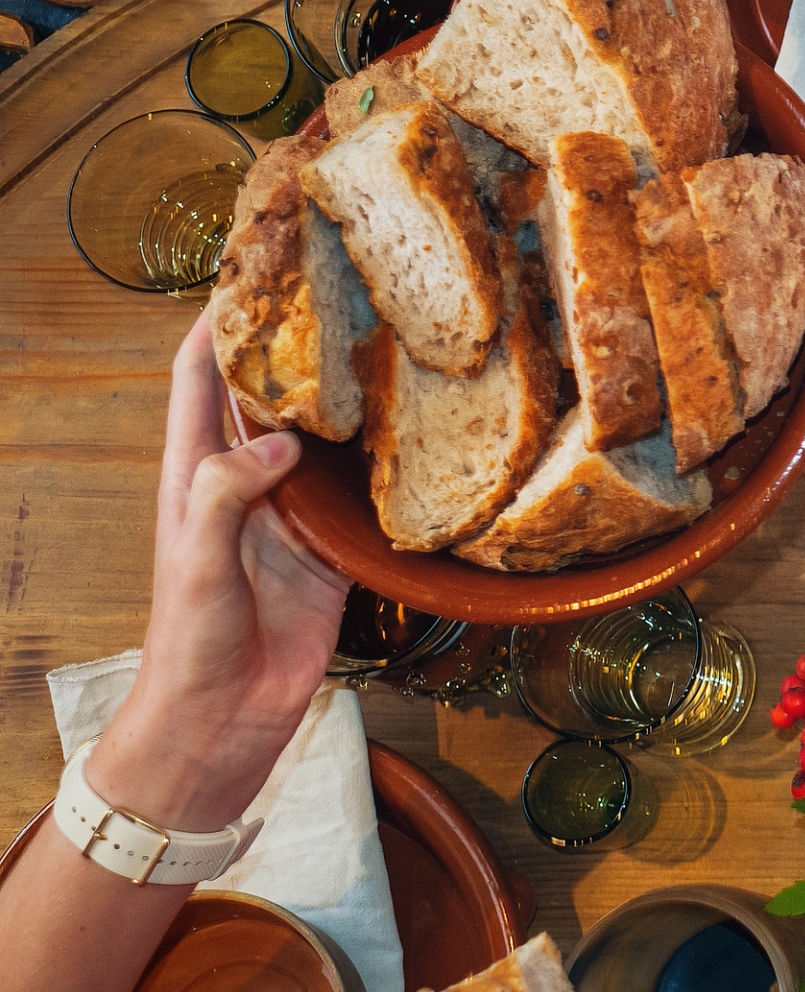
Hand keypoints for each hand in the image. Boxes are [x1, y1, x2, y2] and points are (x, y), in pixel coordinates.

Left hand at [82, 314, 347, 832]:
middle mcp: (244, 481)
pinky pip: (365, 494)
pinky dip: (390, 464)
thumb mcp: (198, 565)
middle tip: (347, 291)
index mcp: (194, 474)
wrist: (222, 723)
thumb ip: (226, 496)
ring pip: (324, 437)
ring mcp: (293, 514)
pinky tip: (426, 433)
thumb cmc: (191, 644)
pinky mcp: (335, 550)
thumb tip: (278, 442)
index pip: (197, 377)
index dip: (215, 321)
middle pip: (269, 393)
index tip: (253, 268)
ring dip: (352, 399)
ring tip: (397, 346)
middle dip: (297, 343)